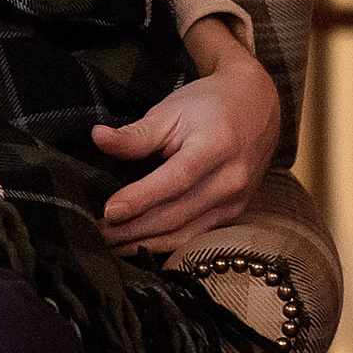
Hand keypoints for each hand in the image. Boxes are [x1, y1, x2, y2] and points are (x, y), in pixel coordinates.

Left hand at [93, 31, 281, 254]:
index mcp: (215, 148)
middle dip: (133, 229)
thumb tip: (98, 138)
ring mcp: (235, 201)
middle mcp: (230, 180)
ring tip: (110, 245)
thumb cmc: (209, 105)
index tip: (108, 211)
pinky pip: (197, 237)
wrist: (256, 106)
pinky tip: (139, 247)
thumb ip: (136, 133)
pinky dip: (166, 245)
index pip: (174, 180)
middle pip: (176, 214)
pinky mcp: (234, 213)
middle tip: (96, 234)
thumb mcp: (171, 110)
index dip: (140, 198)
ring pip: (185, 233)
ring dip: (145, 244)